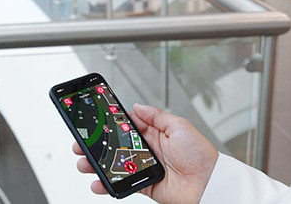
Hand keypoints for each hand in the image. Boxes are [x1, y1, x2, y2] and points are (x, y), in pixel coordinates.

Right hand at [73, 103, 218, 203]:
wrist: (209, 183)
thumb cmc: (200, 154)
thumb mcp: (179, 126)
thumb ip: (156, 116)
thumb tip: (137, 106)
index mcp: (155, 133)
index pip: (127, 125)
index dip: (110, 123)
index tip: (95, 120)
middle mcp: (147, 149)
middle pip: (115, 145)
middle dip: (97, 144)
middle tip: (81, 142)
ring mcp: (143, 167)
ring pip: (114, 164)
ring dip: (96, 163)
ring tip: (84, 162)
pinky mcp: (143, 184)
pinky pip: (121, 183)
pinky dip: (107, 184)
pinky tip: (97, 182)